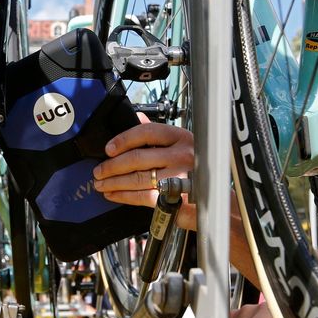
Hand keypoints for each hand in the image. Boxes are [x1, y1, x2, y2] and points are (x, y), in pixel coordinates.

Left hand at [93, 113, 195, 229]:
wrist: (217, 200)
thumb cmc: (198, 171)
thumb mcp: (183, 146)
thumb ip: (159, 133)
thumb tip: (137, 117)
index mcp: (182, 137)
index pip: (147, 132)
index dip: (123, 139)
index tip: (109, 148)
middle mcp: (182, 155)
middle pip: (138, 157)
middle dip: (113, 165)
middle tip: (100, 171)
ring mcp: (180, 176)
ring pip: (138, 178)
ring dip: (115, 182)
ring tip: (102, 184)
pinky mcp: (175, 196)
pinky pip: (143, 195)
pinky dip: (125, 196)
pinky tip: (114, 195)